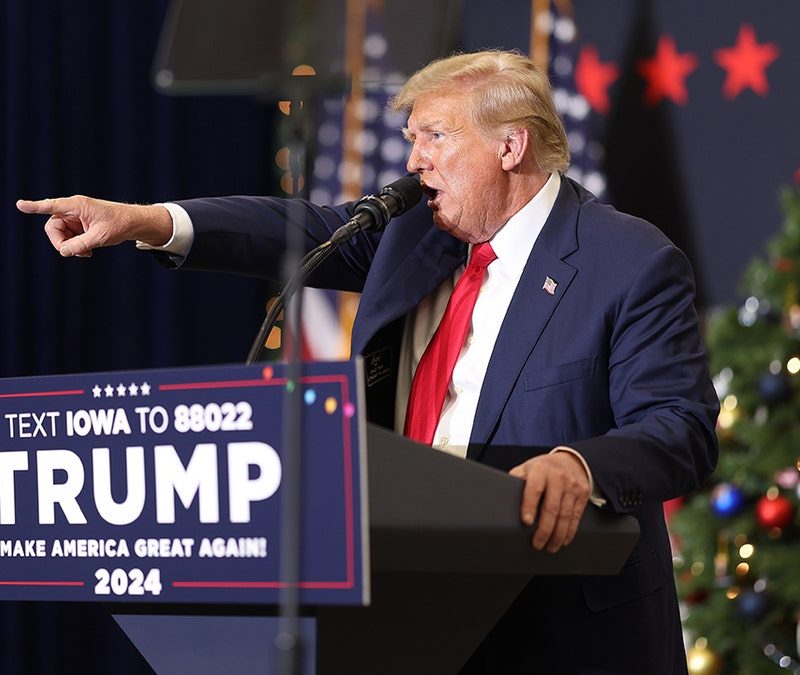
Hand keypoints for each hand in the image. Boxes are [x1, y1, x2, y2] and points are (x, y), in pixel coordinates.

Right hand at [16, 195, 172, 256]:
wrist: (133, 223)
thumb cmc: (119, 225)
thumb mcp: (100, 237)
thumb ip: (80, 245)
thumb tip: (63, 251)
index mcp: (78, 205)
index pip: (52, 206)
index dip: (35, 207)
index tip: (20, 205)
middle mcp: (73, 209)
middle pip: (53, 227)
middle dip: (61, 242)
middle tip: (76, 253)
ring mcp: (74, 217)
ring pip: (59, 234)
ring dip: (70, 246)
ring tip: (87, 253)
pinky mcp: (78, 225)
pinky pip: (68, 237)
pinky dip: (75, 246)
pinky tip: (88, 252)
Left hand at [509, 451, 590, 552]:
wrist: (571, 460)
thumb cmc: (544, 468)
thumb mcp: (528, 467)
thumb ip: (516, 479)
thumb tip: (501, 495)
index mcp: (540, 470)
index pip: (534, 489)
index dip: (529, 506)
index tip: (526, 522)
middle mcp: (558, 478)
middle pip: (551, 508)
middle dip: (544, 530)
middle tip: (537, 544)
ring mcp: (572, 486)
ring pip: (565, 515)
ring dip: (557, 535)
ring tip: (550, 547)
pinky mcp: (583, 494)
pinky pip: (576, 516)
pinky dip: (570, 531)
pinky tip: (563, 540)